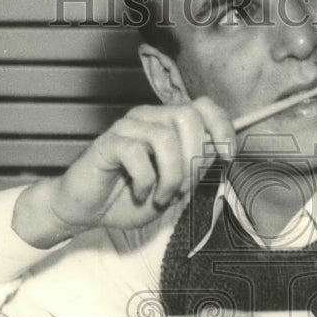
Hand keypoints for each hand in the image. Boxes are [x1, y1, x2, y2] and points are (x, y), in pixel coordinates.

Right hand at [12, 97, 234, 246]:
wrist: (89, 210)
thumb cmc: (131, 196)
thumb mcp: (174, 188)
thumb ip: (196, 170)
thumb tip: (219, 157)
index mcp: (168, 123)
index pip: (204, 106)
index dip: (222, 128)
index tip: (228, 158)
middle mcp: (149, 118)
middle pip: (188, 117)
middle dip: (194, 159)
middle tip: (184, 190)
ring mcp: (127, 127)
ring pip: (165, 136)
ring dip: (172, 175)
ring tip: (163, 196)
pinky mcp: (107, 143)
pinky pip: (136, 153)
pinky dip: (146, 180)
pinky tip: (141, 193)